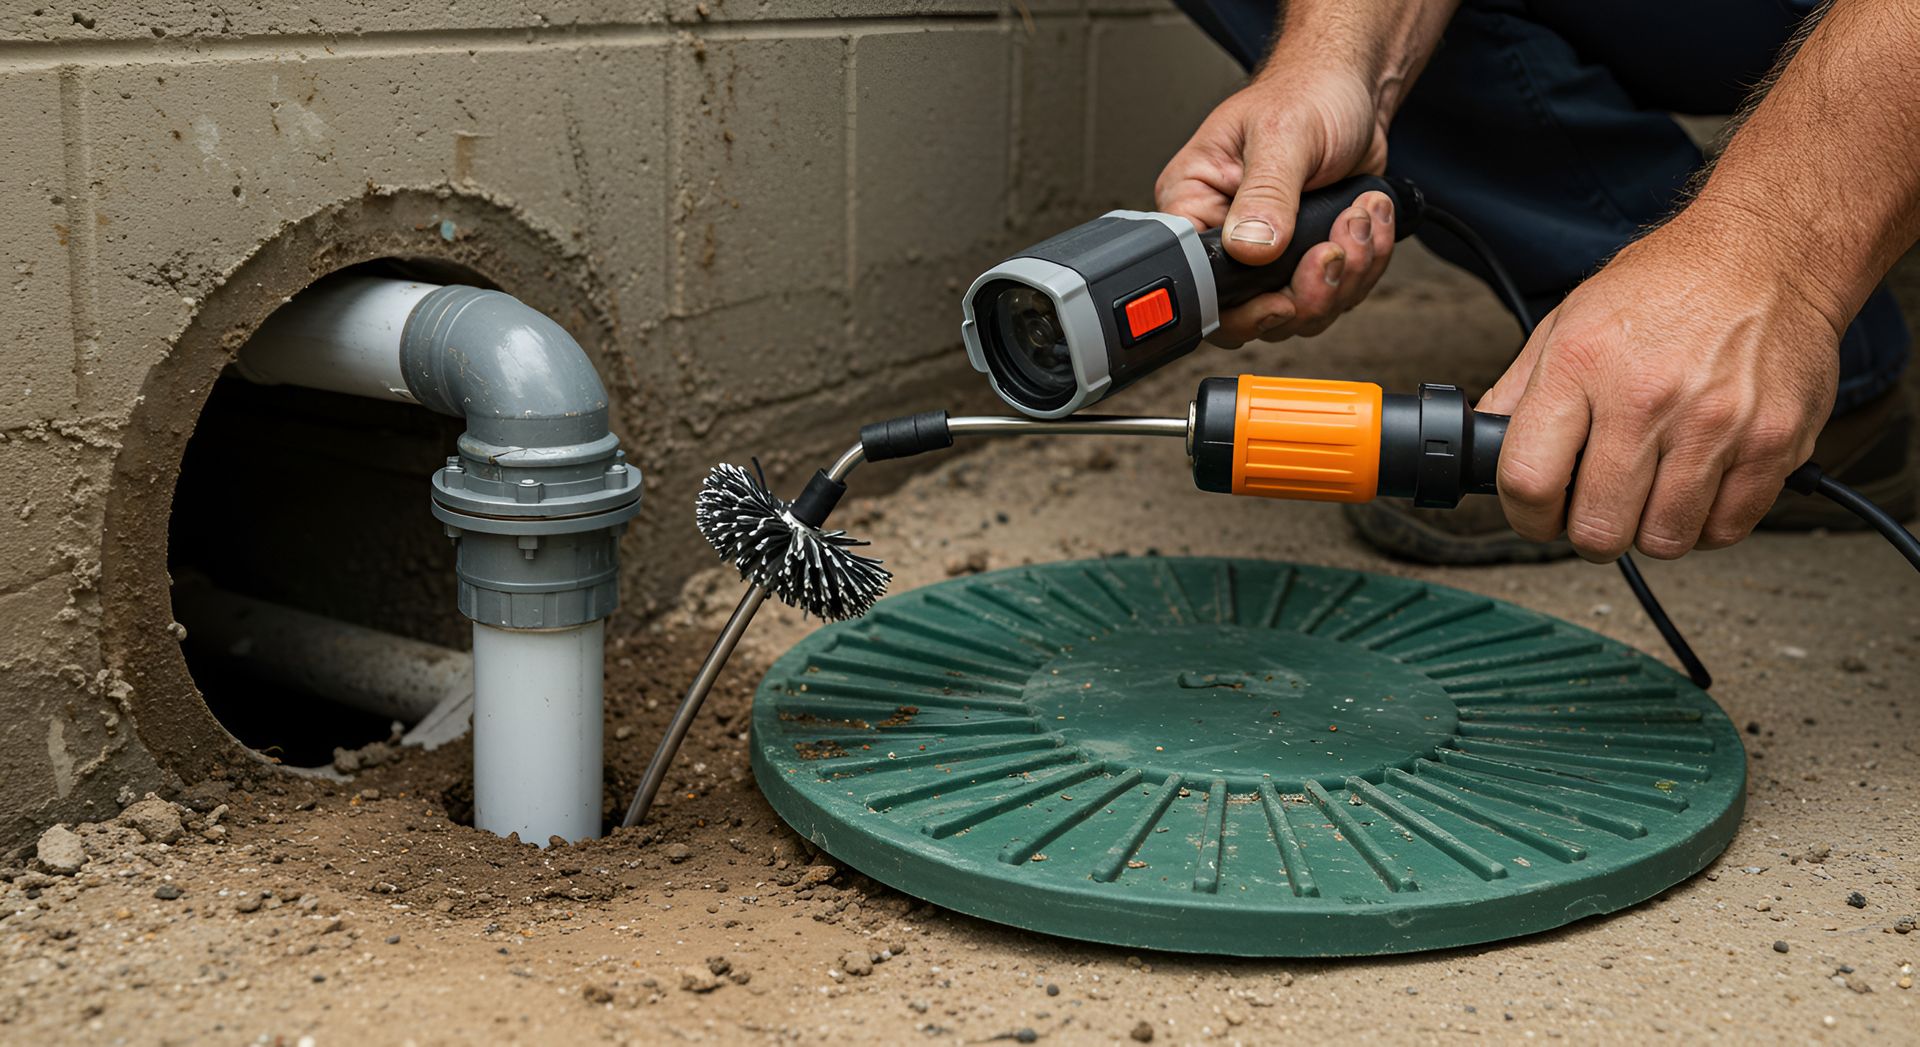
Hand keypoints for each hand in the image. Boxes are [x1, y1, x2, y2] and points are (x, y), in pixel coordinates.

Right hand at [1154, 68, 1397, 346]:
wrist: (1352, 91)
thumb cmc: (1306, 95)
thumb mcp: (1282, 136)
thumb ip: (1265, 195)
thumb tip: (1250, 247)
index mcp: (1194, 204)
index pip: (1197, 282)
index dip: (1241, 306)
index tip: (1282, 297)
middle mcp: (1224, 237)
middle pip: (1252, 314)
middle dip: (1308, 293)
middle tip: (1333, 251)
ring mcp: (1267, 255)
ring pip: (1302, 312)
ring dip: (1347, 272)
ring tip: (1358, 217)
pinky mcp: (1307, 259)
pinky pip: (1337, 294)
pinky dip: (1365, 264)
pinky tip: (1367, 220)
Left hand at [1479, 211, 1842, 560]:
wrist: (1766, 251)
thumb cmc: (1664, 286)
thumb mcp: (1567, 322)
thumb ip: (1519, 392)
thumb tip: (1483, 449)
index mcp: (1582, 365)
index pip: (1528, 481)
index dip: (1525, 516)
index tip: (1538, 515)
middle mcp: (1648, 397)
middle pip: (1599, 529)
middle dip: (1590, 532)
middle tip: (1598, 506)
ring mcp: (1716, 423)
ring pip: (1664, 540)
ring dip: (1650, 530)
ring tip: (1652, 491)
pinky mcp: (1774, 441)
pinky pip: (1727, 530)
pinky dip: (1707, 523)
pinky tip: (1698, 485)